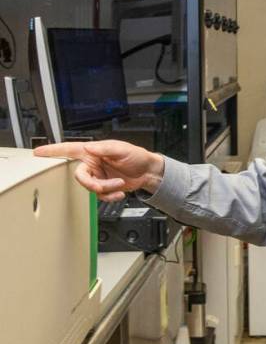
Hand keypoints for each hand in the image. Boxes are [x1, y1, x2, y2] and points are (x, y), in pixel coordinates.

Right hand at [33, 140, 164, 201]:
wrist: (149, 172)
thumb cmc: (137, 156)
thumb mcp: (122, 149)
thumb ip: (104, 149)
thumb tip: (89, 147)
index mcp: (93, 151)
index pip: (69, 150)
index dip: (53, 151)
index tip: (38, 152)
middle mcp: (92, 164)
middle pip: (80, 176)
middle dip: (92, 183)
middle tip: (103, 185)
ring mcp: (98, 176)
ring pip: (91, 188)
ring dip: (106, 189)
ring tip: (120, 183)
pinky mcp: (104, 187)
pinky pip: (100, 196)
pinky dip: (110, 196)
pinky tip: (119, 192)